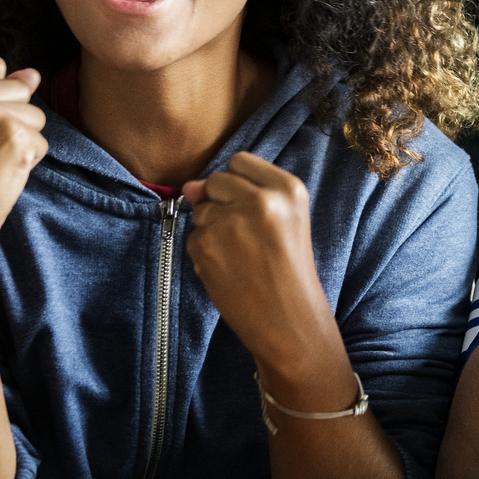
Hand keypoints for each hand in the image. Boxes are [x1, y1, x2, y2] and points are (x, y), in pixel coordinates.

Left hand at [183, 155, 339, 374]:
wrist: (288, 318)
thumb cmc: (289, 269)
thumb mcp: (285, 220)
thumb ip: (242, 194)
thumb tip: (190, 186)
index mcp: (288, 188)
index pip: (240, 160)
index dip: (238, 184)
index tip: (250, 207)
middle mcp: (260, 199)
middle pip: (216, 181)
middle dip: (221, 204)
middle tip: (245, 236)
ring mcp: (231, 221)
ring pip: (200, 210)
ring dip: (211, 229)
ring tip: (239, 255)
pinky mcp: (207, 245)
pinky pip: (193, 236)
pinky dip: (205, 253)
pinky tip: (228, 270)